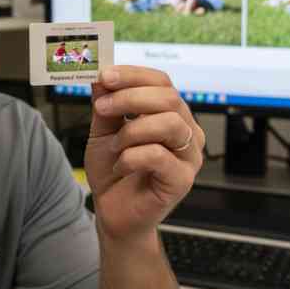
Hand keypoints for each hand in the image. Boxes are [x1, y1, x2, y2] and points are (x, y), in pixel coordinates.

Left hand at [85, 66, 204, 244]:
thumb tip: (101, 77)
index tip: (105, 76)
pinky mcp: (182, 180)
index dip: (133, 75)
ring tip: (113, 146)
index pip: (162, 82)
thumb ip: (105, 106)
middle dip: (129, 98)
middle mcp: (186, 131)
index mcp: (171, 114)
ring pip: (169, 123)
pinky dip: (131, 157)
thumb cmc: (113, 172)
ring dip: (131, 130)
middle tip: (102, 107)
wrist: (113, 213)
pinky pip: (159, 155)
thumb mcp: (103, 132)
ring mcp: (189, 156)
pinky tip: (120, 165)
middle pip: (169, 98)